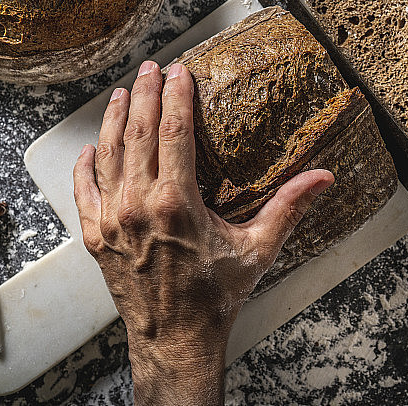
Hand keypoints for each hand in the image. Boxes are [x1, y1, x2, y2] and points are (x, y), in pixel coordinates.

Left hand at [72, 60, 333, 404]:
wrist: (176, 339)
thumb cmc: (215, 297)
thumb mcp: (258, 249)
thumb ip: (290, 207)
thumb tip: (323, 178)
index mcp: (176, 203)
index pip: (172, 131)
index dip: (175, 96)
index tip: (179, 72)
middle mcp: (137, 206)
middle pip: (136, 132)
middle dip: (143, 94)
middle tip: (151, 69)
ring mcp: (111, 220)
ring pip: (108, 153)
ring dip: (114, 118)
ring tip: (121, 93)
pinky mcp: (96, 236)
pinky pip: (84, 189)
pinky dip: (87, 162)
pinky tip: (93, 146)